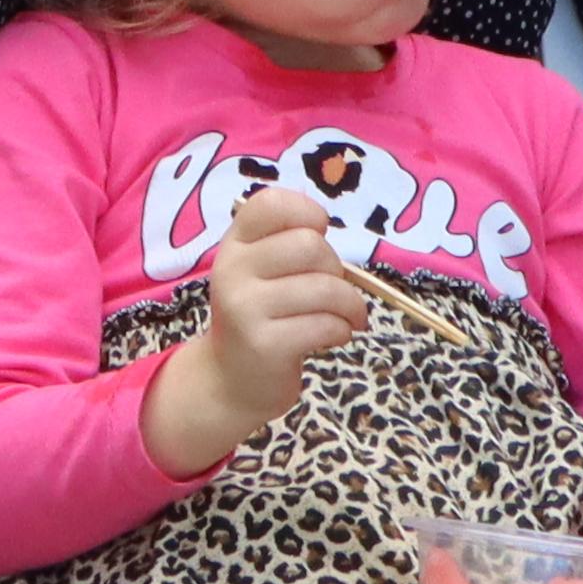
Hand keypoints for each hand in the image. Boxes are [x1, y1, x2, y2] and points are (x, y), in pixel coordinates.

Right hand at [142, 182, 377, 470]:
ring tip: (347, 317)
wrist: (231, 380)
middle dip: (337, 268)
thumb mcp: (259, 270)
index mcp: (235, 243)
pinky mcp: (265, 344)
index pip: (271, 203)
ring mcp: (245, 308)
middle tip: (333, 290)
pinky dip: (342, 330)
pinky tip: (333, 336)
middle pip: (310, 245)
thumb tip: (324, 228)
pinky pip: (326, 325)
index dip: (307, 212)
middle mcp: (233, 269)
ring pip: (326, 289)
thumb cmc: (260, 316)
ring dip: (350, 306)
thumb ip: (285, 241)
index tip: (317, 234)